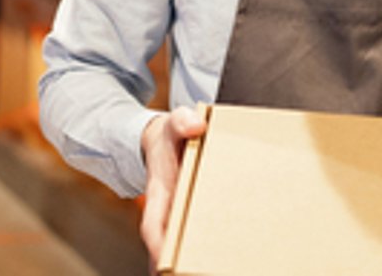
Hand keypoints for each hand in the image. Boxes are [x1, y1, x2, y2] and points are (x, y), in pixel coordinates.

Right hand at [138, 106, 207, 264]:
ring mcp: (180, 216)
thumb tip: (197, 127)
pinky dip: (209, 249)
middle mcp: (167, 210)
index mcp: (159, 192)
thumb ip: (182, 121)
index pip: (153, 224)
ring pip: (182, 245)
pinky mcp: (193, 215)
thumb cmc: (170, 135)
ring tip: (208, 271)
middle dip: (174, 265)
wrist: (165, 139)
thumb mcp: (173, 123)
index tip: (163, 264)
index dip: (157, 244)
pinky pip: (201, 235)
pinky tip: (228, 259)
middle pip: (167, 246)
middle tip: (188, 275)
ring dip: (191, 262)